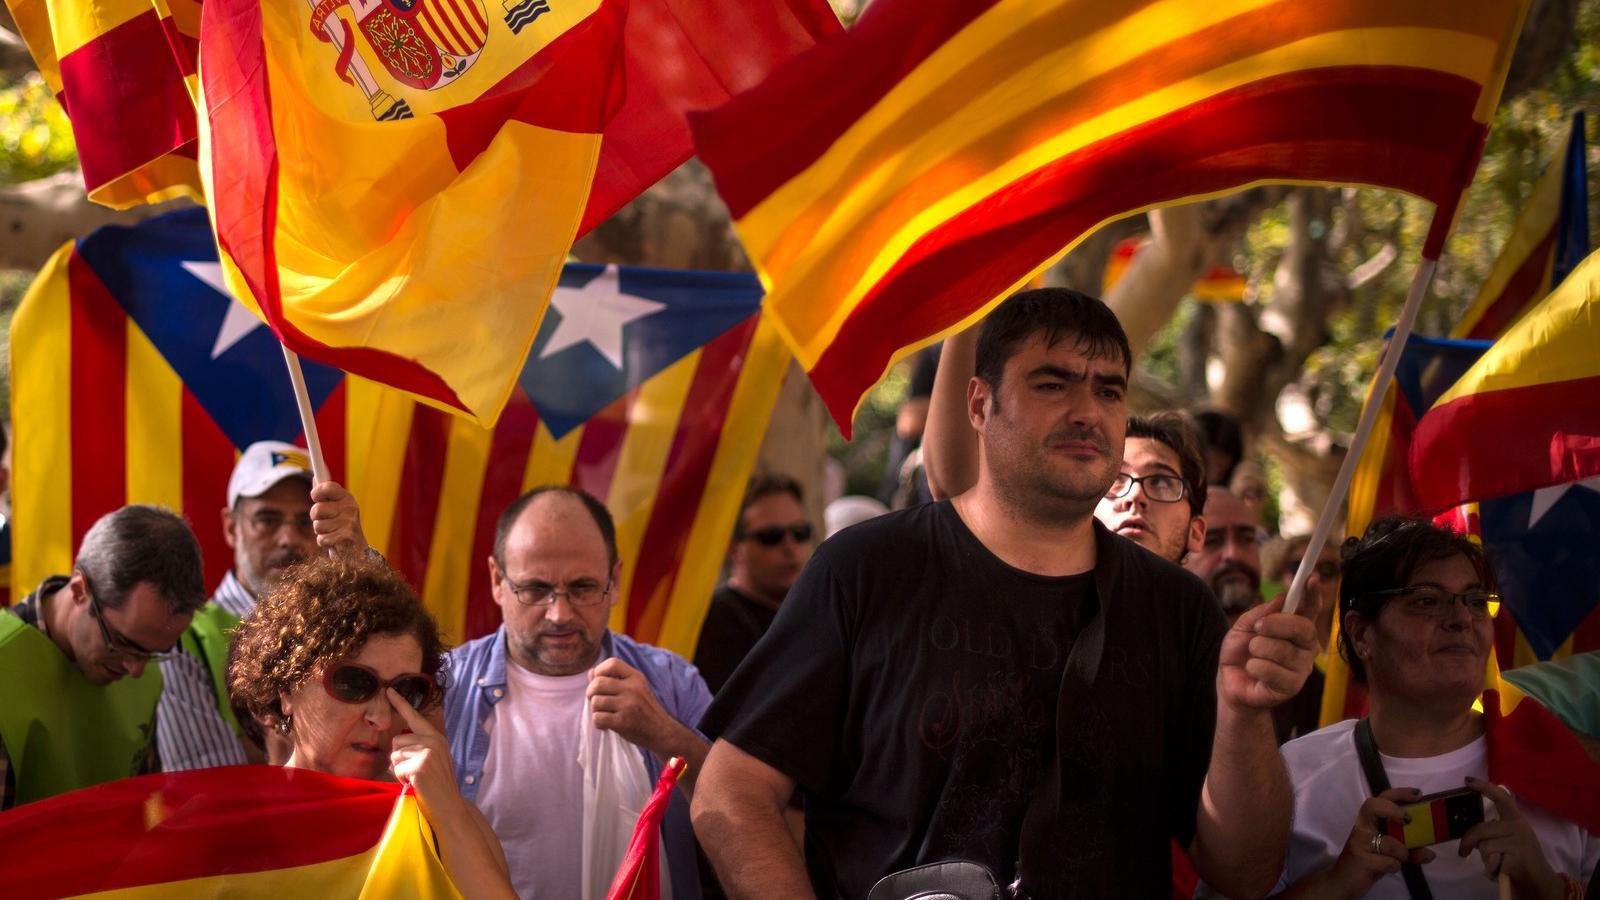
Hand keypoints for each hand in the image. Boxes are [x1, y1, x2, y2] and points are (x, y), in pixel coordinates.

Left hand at [310, 481, 366, 554]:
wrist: (357, 549)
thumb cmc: (341, 526)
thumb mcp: (335, 507)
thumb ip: (325, 494)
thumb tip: (315, 477)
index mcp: (346, 497)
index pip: (327, 486)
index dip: (316, 492)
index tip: (316, 498)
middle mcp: (350, 507)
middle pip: (316, 509)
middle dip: (316, 518)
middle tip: (326, 521)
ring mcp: (349, 522)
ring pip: (317, 526)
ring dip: (321, 532)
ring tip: (332, 532)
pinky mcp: (346, 536)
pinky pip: (321, 539)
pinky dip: (324, 542)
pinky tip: (334, 541)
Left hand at [388, 688, 466, 820]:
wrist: (450, 805)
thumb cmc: (437, 785)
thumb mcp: (432, 760)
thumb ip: (418, 748)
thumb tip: (396, 746)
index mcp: (436, 737)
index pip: (414, 717)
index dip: (400, 703)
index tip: (388, 690)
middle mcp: (433, 740)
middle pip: (396, 742)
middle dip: (399, 759)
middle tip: (414, 773)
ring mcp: (428, 752)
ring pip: (394, 755)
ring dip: (399, 770)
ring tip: (415, 779)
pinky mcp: (421, 765)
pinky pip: (397, 768)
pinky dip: (401, 779)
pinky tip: (415, 784)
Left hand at [587, 658, 678, 754]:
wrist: (662, 731)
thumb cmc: (645, 709)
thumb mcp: (635, 689)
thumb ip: (614, 679)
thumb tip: (590, 672)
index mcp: (636, 677)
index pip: (612, 663)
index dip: (599, 670)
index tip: (599, 681)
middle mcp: (632, 688)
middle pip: (598, 683)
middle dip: (591, 693)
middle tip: (597, 701)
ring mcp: (628, 705)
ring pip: (596, 702)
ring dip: (595, 710)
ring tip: (604, 714)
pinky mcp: (623, 722)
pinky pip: (598, 718)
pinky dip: (598, 723)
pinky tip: (606, 725)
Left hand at [1217, 595, 1316, 710]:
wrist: (1229, 682)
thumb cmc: (1240, 653)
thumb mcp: (1243, 627)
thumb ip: (1261, 613)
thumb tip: (1282, 598)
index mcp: (1295, 629)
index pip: (1310, 610)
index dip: (1313, 594)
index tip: (1311, 578)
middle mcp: (1304, 647)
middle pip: (1303, 628)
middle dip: (1276, 624)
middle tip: (1257, 628)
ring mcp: (1300, 668)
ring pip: (1282, 650)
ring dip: (1257, 649)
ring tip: (1252, 655)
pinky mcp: (1291, 687)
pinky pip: (1272, 670)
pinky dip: (1254, 667)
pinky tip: (1253, 671)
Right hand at [1327, 788, 1435, 896]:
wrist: (1343, 881)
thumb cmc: (1368, 861)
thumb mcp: (1390, 854)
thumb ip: (1409, 850)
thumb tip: (1430, 853)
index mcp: (1369, 821)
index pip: (1380, 799)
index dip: (1399, 794)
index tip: (1419, 794)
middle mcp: (1362, 827)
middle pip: (1373, 806)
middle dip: (1393, 810)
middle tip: (1407, 820)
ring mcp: (1359, 842)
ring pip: (1389, 842)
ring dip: (1402, 853)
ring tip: (1399, 860)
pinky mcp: (1361, 859)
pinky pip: (1389, 862)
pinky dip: (1394, 867)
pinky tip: (1387, 869)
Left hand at [1459, 778, 1565, 899]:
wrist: (1540, 882)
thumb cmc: (1520, 860)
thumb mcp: (1509, 840)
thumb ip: (1494, 831)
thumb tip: (1470, 832)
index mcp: (1516, 819)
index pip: (1501, 797)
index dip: (1484, 787)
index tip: (1468, 780)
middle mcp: (1519, 826)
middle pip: (1481, 829)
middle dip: (1468, 842)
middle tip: (1463, 852)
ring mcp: (1520, 841)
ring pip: (1484, 846)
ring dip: (1485, 859)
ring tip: (1496, 864)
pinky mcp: (1518, 856)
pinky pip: (1492, 861)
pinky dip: (1492, 870)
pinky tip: (1502, 872)